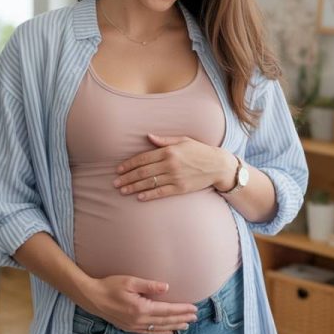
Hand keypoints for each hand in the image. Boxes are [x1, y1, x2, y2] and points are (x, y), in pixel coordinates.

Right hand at [81, 275, 197, 333]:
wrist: (91, 297)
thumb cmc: (110, 286)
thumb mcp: (130, 281)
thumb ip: (149, 285)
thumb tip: (167, 288)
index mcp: (141, 308)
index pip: (167, 310)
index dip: (181, 310)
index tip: (193, 308)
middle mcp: (138, 320)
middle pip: (165, 321)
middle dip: (181, 319)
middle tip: (195, 317)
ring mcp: (133, 326)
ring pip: (158, 328)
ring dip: (173, 326)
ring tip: (186, 325)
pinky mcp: (129, 327)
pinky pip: (148, 332)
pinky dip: (160, 333)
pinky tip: (167, 332)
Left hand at [113, 134, 234, 200]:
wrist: (218, 166)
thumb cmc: (199, 151)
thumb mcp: (183, 140)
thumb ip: (164, 140)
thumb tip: (148, 136)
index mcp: (169, 151)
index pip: (143, 158)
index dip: (129, 164)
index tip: (119, 169)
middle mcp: (170, 164)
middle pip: (143, 172)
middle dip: (127, 177)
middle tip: (115, 182)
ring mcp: (175, 177)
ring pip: (149, 183)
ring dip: (134, 187)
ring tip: (122, 190)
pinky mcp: (180, 188)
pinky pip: (161, 192)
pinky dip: (149, 195)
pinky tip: (139, 197)